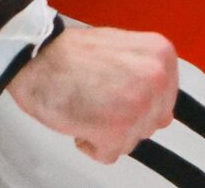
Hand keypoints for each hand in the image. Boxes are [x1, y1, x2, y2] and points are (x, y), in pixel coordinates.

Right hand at [6, 24, 177, 165]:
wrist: (39, 57)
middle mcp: (156, 77)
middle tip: (99, 97)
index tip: (119, 94)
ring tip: (88, 103)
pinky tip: (81, 119)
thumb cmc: (72, 53)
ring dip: (107, 130)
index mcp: (161, 54)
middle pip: (150, 122)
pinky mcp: (117, 131)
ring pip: (131, 140)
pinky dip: (92, 144)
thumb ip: (147, 74)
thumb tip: (164, 113)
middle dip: (124, 118)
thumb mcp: (125, 49)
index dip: (138, 101)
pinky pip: (110, 154)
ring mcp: (139, 105)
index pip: (165, 98)